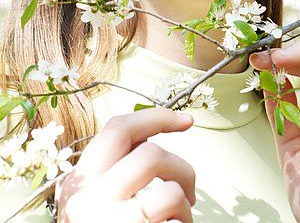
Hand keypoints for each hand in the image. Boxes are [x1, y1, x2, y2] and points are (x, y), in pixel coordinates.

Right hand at [56, 108, 195, 222]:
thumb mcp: (101, 200)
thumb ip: (119, 171)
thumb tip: (155, 137)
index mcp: (78, 182)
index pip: (118, 129)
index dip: (157, 117)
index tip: (186, 121)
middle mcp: (85, 198)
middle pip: (149, 152)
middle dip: (181, 166)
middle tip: (190, 188)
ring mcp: (105, 219)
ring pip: (167, 185)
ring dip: (185, 197)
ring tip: (181, 217)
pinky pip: (172, 209)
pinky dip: (185, 219)